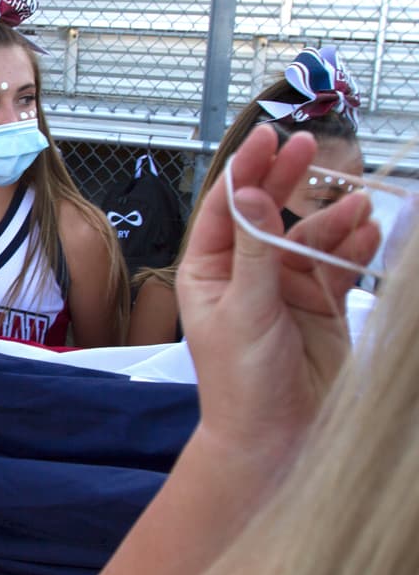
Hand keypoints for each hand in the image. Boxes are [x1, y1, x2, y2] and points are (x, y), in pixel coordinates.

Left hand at [177, 126, 379, 457]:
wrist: (275, 436)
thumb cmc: (239, 380)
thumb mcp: (244, 309)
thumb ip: (255, 251)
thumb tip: (251, 194)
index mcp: (207, 271)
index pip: (224, 208)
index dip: (245, 170)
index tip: (266, 138)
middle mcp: (243, 273)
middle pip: (266, 213)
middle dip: (286, 180)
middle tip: (308, 148)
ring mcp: (283, 287)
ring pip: (309, 237)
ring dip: (331, 220)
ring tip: (355, 205)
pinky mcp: (319, 305)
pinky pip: (336, 265)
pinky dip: (353, 248)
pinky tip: (366, 234)